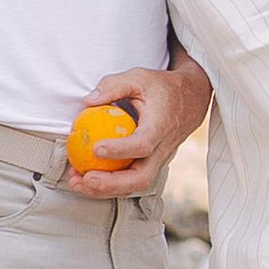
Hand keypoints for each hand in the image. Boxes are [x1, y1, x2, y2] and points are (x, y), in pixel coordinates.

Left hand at [68, 58, 213, 199]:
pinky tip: (84, 178)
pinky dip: (107, 185)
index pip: (143, 144)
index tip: (96, 149)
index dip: (121, 150)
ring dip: (105, 190)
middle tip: (86, 178)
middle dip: (112, 184)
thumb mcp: (139, 77)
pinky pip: (130, 181)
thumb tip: (88, 101)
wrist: (192, 99)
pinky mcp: (149, 165)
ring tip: (77, 182)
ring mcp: (157, 160)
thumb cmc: (162, 88)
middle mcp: (162, 148)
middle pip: (142, 177)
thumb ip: (114, 85)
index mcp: (160, 125)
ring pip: (135, 185)